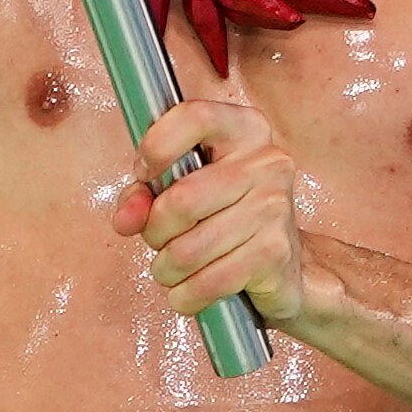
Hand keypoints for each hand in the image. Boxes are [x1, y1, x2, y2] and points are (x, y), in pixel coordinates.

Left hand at [114, 97, 317, 323]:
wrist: (284, 267)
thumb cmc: (225, 218)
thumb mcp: (180, 191)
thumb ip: (144, 195)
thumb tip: (127, 217)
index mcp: (244, 130)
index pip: (195, 116)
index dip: (157, 145)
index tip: (143, 172)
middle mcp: (267, 162)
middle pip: (181, 199)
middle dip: (155, 231)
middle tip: (158, 240)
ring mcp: (274, 207)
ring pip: (189, 248)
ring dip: (166, 269)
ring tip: (171, 269)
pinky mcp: (275, 252)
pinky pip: (210, 280)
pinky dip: (186, 294)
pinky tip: (187, 291)